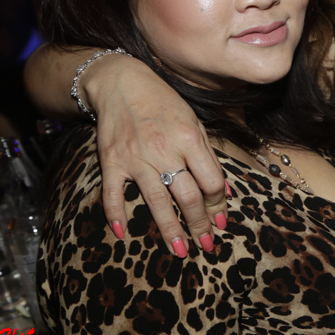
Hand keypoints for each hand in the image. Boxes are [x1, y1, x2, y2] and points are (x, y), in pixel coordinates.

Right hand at [85, 55, 227, 256]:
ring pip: (157, 201)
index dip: (218, 204)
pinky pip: (112, 194)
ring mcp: (135, 157)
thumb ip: (208, 156)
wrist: (121, 83)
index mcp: (190, 138)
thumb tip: (223, 191)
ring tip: (179, 251)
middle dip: (199, 224)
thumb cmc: (164, 103)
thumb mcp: (194, 122)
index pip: (211, 181)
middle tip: (205, 244)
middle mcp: (165, 149)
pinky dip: (116, 215)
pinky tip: (123, 234)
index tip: (221, 219)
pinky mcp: (111, 161)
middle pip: (188, 196)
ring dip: (170, 229)